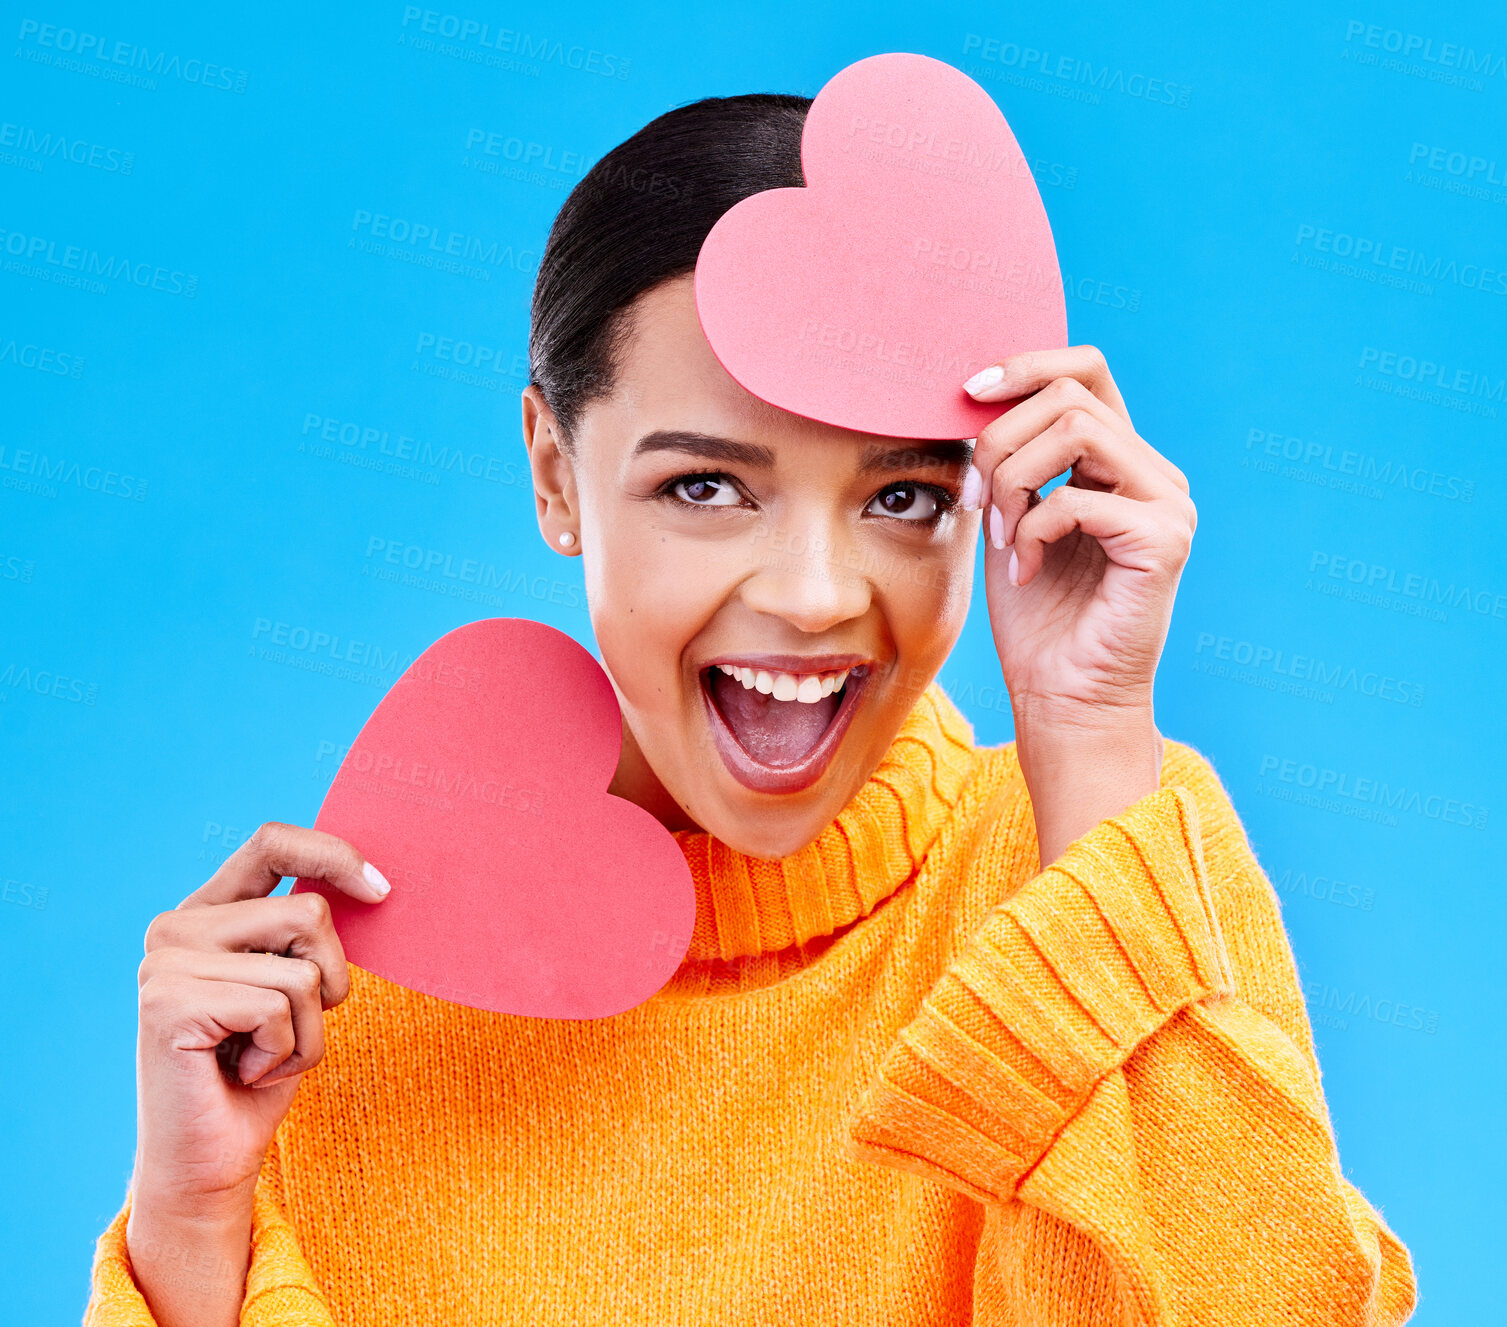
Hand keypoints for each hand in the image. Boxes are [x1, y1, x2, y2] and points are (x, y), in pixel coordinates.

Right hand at [127, 823, 388, 1326]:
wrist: (209, 1162)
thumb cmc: (259, 1073)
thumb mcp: (294, 988)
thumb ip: (307, 935)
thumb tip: (373, 883)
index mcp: (206, 912)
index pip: (273, 842)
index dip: (334, 855)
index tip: (381, 890)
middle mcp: (175, 927)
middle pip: (310, 912)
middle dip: (331, 980)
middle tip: (289, 1028)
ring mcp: (165, 963)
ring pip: (302, 968)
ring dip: (310, 1028)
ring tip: (265, 1055)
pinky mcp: (170, 1004)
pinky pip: (279, 1008)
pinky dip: (287, 1052)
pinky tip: (247, 1072)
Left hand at [961, 346, 1195, 861]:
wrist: (1059, 695)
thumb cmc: (1034, 616)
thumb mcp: (1007, 517)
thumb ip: (1008, 458)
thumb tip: (976, 396)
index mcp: (1119, 461)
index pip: (1086, 371)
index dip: (1026, 365)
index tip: (968, 391)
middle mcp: (1153, 473)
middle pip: (1069, 395)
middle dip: (1000, 442)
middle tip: (978, 502)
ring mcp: (1168, 503)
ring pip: (1076, 430)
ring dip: (1014, 480)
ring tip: (1002, 535)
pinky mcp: (1166, 539)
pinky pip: (1079, 498)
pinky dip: (1033, 529)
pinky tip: (1025, 569)